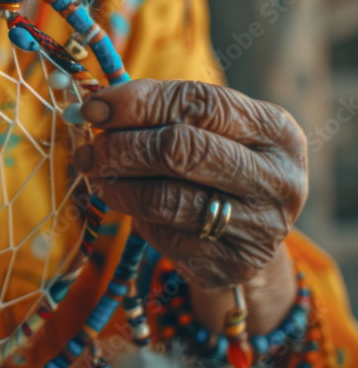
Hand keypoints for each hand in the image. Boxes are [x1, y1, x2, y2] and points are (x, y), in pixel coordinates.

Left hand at [72, 79, 307, 288]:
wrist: (249, 236)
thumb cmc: (216, 168)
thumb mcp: (208, 132)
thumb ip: (161, 113)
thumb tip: (95, 107)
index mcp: (275, 131)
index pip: (199, 103)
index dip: (138, 103)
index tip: (93, 108)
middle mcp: (277, 179)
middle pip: (180, 150)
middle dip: (122, 145)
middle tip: (91, 150)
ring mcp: (260, 227)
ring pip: (164, 198)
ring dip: (117, 184)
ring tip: (97, 175)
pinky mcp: (233, 264)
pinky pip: (163, 235)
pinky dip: (135, 217)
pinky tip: (129, 205)